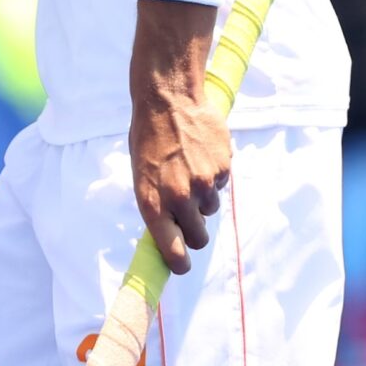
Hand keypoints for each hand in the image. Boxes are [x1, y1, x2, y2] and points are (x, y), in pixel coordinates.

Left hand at [129, 22, 231, 273]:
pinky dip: (214, 177)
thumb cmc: (148, 137)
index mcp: (152, 201)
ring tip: (188, 170)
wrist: (168, 99)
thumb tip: (169, 231)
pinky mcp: (223, 170)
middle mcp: (178, 198)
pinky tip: (201, 156)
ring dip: (202, 199)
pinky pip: (222, 186)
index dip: (178, 262)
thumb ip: (157, 202)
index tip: (181, 266)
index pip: (171, 249)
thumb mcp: (141, 172)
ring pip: (210, 211)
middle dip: (193, 231)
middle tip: (186, 213)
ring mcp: (204, 185)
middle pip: (197, 237)